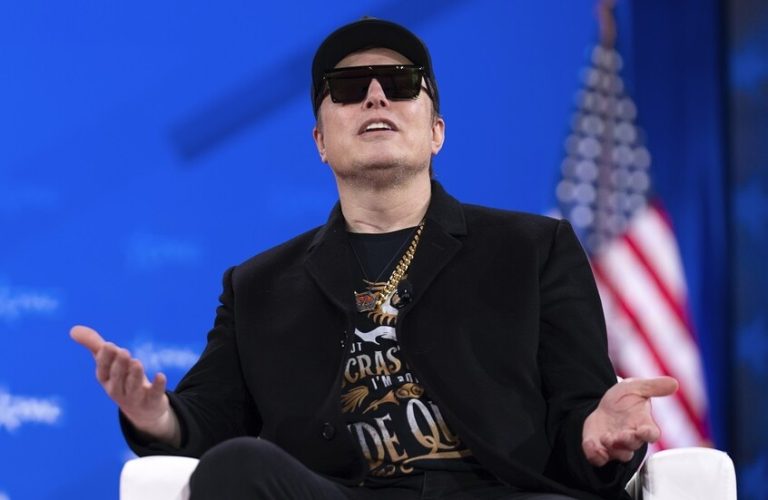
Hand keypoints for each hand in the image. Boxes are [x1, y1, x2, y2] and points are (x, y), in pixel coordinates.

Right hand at [70, 325, 179, 444]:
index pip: (103, 371)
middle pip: (117, 380)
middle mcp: (118, 391)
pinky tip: (161, 375)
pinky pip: (154, 394)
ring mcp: (135, 398)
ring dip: (135, 375)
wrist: (143, 410)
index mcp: (106, 380)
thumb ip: (94, 345)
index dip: (105, 360)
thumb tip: (73, 329)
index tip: (108, 345)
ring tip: (137, 362)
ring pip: (133, 388)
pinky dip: (157, 386)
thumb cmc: (122, 379)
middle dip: (119, 366)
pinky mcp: (152, 401)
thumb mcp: (108, 363)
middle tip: (123, 351)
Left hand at [582, 376, 677, 466]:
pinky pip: (598, 458)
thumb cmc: (624, 399)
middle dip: (627, 441)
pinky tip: (590, 445)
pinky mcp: (599, 448)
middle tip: (621, 435)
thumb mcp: (635, 387)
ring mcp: (615, 445)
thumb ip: (653, 386)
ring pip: (619, 454)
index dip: (649, 434)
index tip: (644, 431)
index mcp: (643, 424)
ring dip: (612, 449)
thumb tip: (674, 382)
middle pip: (634, 445)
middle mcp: (631, 437)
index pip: (652, 433)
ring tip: (605, 438)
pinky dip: (594, 455)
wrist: (603, 406)